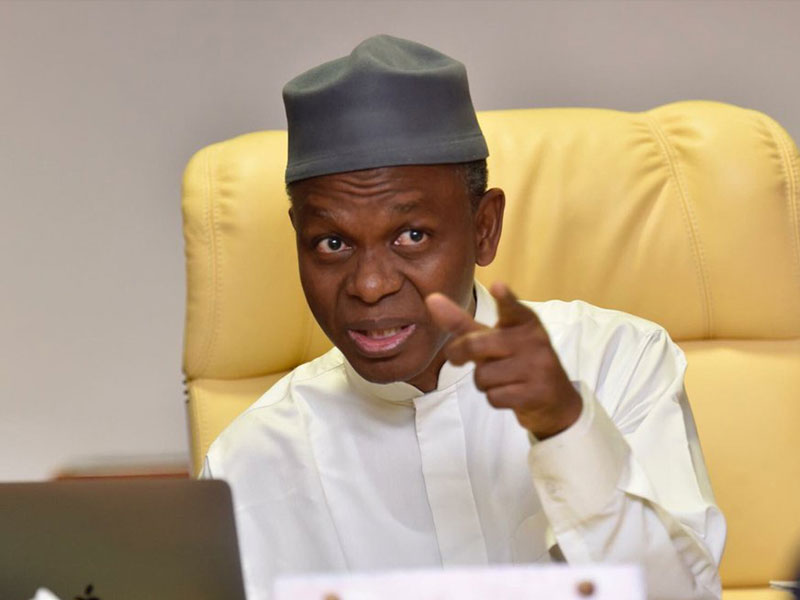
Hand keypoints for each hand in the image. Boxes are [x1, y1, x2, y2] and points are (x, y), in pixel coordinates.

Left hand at [425, 282, 581, 439]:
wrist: (556, 399)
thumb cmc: (516, 361)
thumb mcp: (493, 339)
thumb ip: (462, 322)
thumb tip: (431, 299)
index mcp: (524, 321)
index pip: (512, 308)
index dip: (505, 298)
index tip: (498, 287)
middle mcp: (534, 340)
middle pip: (476, 345)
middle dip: (459, 354)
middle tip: (458, 358)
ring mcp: (538, 367)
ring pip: (483, 376)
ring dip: (484, 383)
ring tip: (503, 379)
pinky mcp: (537, 393)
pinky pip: (494, 397)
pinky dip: (496, 398)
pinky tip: (512, 393)